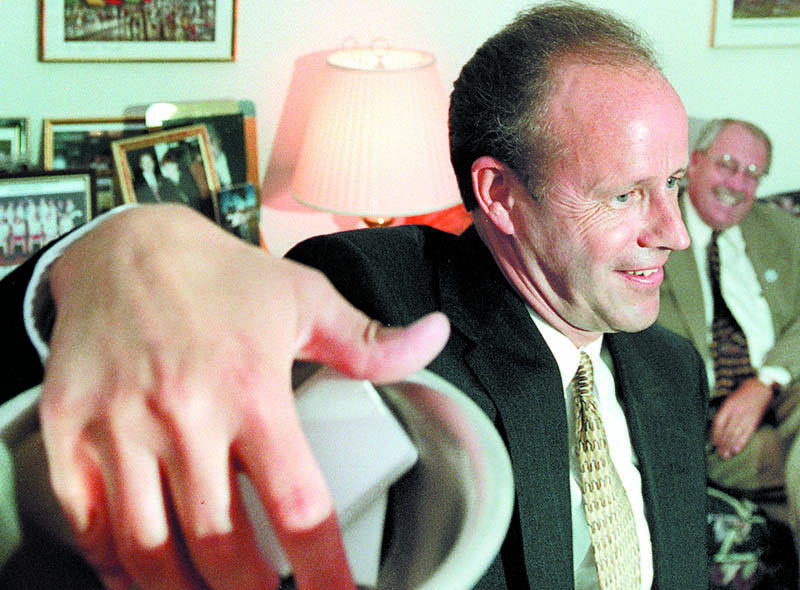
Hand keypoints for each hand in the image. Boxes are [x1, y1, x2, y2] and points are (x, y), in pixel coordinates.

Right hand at [38, 205, 449, 589]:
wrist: (124, 246)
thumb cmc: (219, 278)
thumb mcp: (304, 297)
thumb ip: (370, 339)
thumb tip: (434, 338)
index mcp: (251, 385)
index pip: (298, 505)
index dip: (323, 572)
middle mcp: (183, 412)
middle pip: (223, 546)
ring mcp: (118, 425)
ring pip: (150, 549)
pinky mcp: (68, 428)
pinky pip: (88, 522)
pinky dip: (115, 565)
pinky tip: (143, 574)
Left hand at [711, 377, 772, 458]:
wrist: (760, 387)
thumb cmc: (742, 394)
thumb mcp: (730, 399)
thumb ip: (724, 412)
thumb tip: (716, 428)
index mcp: (728, 405)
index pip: (719, 422)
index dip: (715, 433)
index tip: (713, 442)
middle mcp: (737, 411)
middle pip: (727, 430)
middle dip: (723, 443)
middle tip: (719, 453)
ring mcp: (746, 416)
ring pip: (736, 433)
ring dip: (730, 445)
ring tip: (726, 454)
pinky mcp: (755, 420)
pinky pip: (747, 433)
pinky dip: (741, 442)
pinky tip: (736, 450)